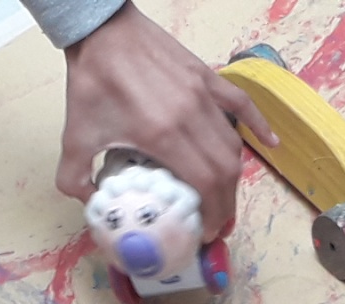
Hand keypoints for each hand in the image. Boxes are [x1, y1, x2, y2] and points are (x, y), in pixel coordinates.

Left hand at [56, 3, 276, 240]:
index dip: (213, 215)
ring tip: (227, 198)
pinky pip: (241, 105)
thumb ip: (75, 179)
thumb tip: (93, 206)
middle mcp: (190, 115)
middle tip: (218, 225)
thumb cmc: (91, 81)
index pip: (205, 185)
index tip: (207, 233)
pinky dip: (259, 126)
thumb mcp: (73, 136)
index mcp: (163, 134)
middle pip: (225, 171)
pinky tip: (271, 143)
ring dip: (235, 178)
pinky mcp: (205, 77)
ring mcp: (202, 94)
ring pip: (234, 145)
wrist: (100, 29)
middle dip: (227, 205)